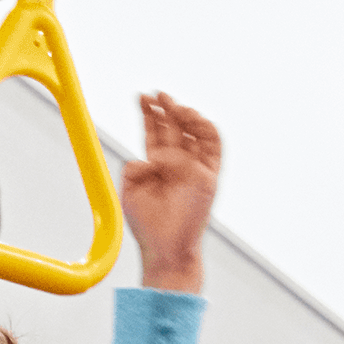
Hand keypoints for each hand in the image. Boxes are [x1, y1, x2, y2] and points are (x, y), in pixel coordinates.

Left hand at [122, 92, 220, 292]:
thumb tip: (148, 156)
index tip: (141, 97)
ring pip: (196, 131)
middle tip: (156, 94)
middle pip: (175, 127)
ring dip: (186, 114)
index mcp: (157, 167)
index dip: (149, 114)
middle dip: (166, 107)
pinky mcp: (210, 175)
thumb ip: (133, 169)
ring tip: (173, 106)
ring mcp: (195, 168)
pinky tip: (190, 120)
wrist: (166, 249)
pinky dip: (204, 128)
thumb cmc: (147, 228)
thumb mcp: (130, 193)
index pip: (155, 133)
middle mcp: (177, 164)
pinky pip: (213, 144)